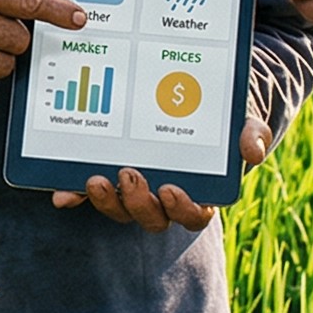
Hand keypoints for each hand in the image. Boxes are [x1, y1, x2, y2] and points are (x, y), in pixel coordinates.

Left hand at [52, 119, 271, 230]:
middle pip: (150, 216)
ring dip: (106, 201)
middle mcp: (163, 196)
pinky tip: (61, 194)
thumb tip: (251, 151)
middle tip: (130, 175)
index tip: (171, 188)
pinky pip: (89, 191)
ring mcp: (134, 187)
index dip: (182, 208)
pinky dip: (74, 195)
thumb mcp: (244, 118)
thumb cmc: (225, 115)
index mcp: (199, 191)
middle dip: (138, 203)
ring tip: (95, 179)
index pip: (192, 214)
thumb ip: (250, 133)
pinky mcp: (108, 174)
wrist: (199, 95)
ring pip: (119, 208)